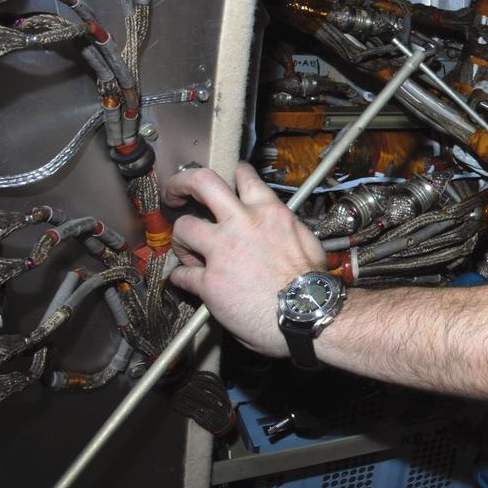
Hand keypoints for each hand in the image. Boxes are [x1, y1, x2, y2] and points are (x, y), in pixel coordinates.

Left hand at [164, 162, 326, 357]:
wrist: (307, 312)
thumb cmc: (311, 283)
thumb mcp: (305, 240)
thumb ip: (284, 227)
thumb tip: (280, 228)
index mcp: (269, 213)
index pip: (244, 177)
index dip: (232, 176)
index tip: (225, 180)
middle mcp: (242, 224)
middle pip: (201, 183)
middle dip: (181, 184)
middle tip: (175, 193)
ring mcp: (222, 252)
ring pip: (183, 227)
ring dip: (181, 239)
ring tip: (186, 250)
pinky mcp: (209, 282)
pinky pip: (181, 274)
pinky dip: (180, 277)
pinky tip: (186, 280)